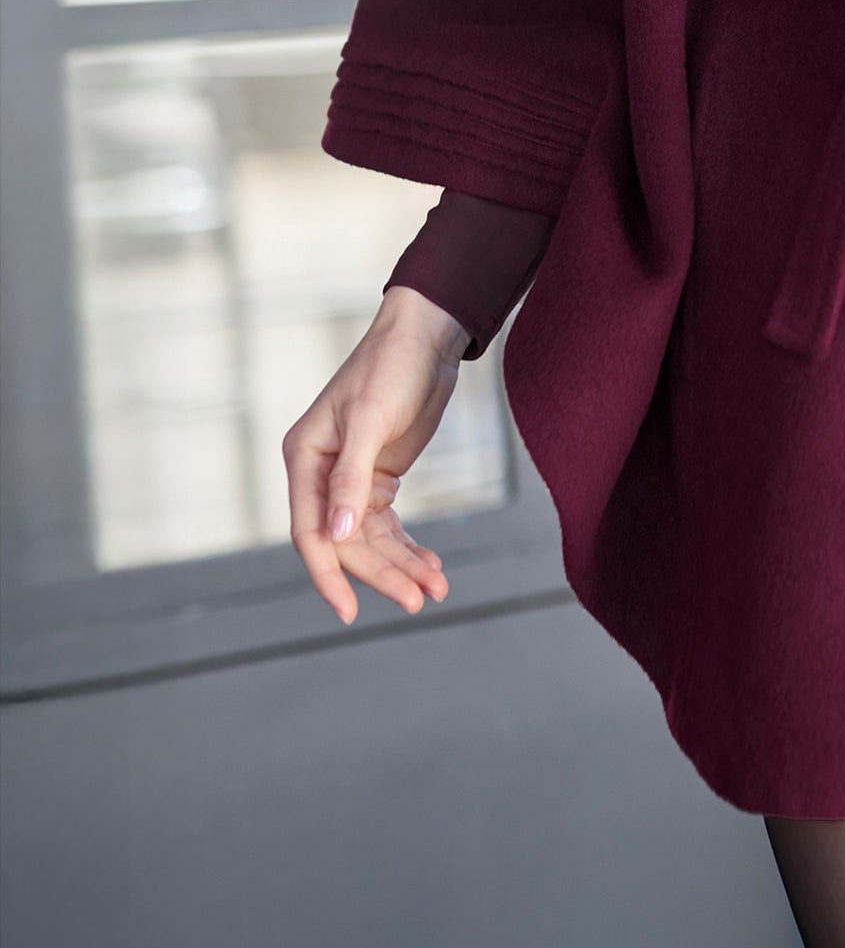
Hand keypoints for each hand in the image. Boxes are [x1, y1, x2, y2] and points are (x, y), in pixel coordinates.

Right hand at [283, 285, 470, 626]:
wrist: (427, 336)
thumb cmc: (390, 366)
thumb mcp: (370, 420)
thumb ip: (351, 479)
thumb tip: (338, 537)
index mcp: (305, 459)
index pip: (310, 533)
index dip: (329, 575)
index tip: (350, 612)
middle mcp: (321, 474)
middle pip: (347, 542)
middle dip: (382, 573)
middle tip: (419, 600)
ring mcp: (351, 478)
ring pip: (372, 539)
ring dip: (402, 564)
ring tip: (436, 589)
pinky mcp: (379, 477)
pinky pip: (389, 525)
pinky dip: (409, 546)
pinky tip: (431, 564)